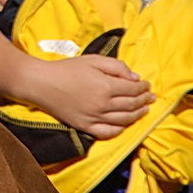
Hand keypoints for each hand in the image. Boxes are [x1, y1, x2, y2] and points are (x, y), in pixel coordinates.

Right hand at [33, 55, 154, 139]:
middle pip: (131, 105)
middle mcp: (103, 104)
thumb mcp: (93, 60)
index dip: (143, 87)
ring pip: (124, 120)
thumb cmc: (67, 68)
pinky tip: (124, 125)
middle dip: (144, 101)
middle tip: (151, 98)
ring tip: (144, 110)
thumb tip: (135, 77)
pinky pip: (108, 132)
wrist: (41, 83)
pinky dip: (119, 130)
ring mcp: (94, 117)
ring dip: (137, 115)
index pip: (133, 89)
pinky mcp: (85, 126)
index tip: (147, 85)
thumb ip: (116, 66)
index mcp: (106, 86)